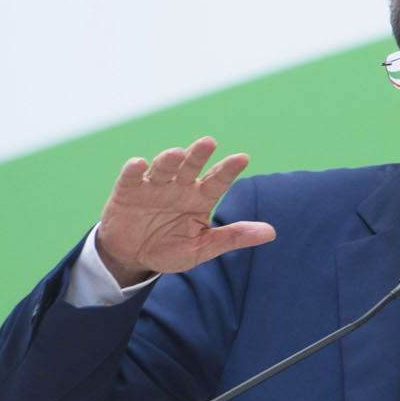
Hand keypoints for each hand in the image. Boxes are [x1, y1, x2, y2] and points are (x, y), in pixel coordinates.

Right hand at [95, 136, 275, 286]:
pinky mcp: (127, 191)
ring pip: (163, 167)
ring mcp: (153, 186)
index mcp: (200, 198)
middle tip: (209, 143)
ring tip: (177, 154)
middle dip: (199, 154)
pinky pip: (131, 177)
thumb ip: (233, 238)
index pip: (218, 180)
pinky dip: (134, 170)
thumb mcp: (203, 248)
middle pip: (191, 166)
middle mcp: (179, 186)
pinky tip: (139, 163)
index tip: (242, 158)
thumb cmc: (170, 249)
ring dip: (169, 159)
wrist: (133, 258)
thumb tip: (271, 233)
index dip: (229, 170)